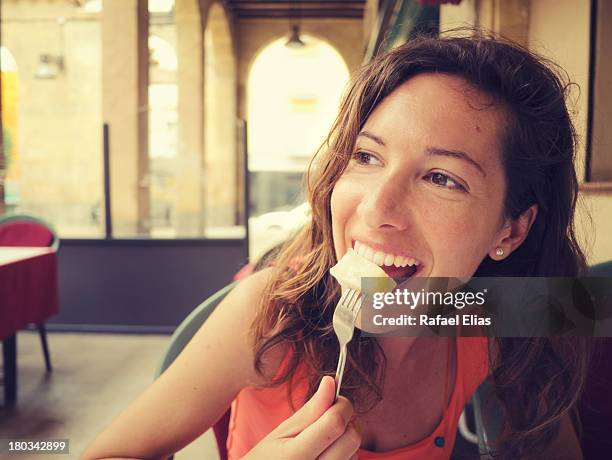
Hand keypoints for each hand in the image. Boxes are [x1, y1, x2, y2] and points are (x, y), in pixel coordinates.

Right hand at [243, 375, 360, 459]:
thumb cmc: (268, 457)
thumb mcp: (282, 432)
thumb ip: (310, 410)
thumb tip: (330, 382)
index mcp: (296, 456)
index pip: (335, 424)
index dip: (342, 405)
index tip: (337, 398)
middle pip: (351, 439)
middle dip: (347, 421)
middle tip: (330, 417)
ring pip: (354, 453)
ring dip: (345, 440)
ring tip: (324, 440)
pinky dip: (345, 455)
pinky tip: (327, 454)